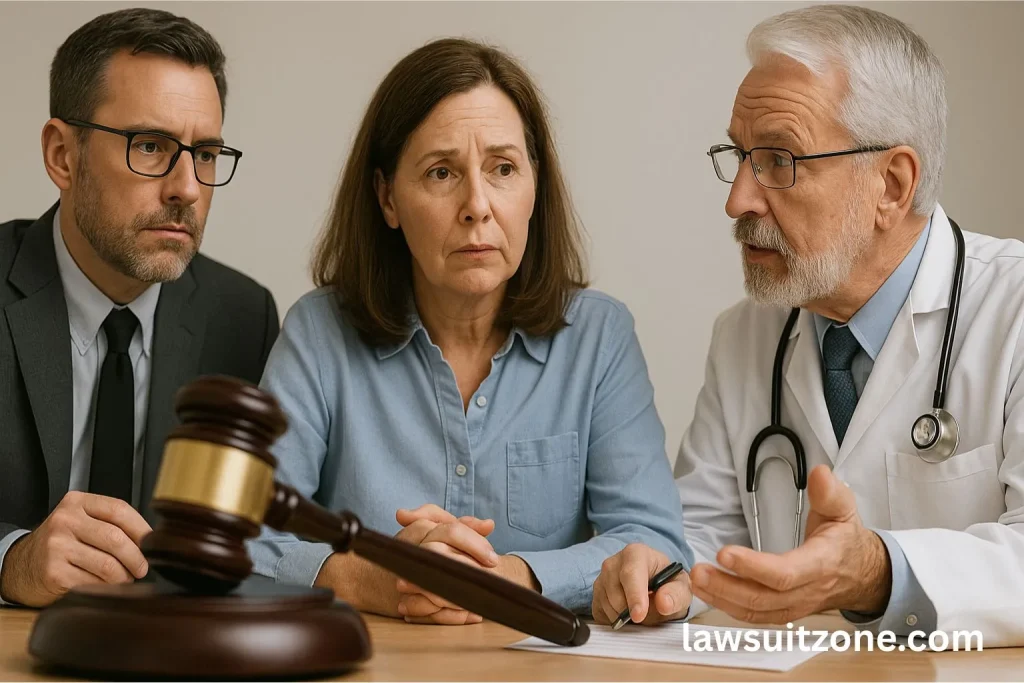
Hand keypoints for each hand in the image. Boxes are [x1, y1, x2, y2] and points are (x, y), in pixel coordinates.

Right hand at [0, 491, 150, 606]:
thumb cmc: (61, 543)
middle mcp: (65, 521)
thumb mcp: (81, 522)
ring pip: (108, 565)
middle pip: (116, 539)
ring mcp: (57, 547)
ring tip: (124, 579)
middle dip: (136, 558)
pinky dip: (106, 588)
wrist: (21, 566)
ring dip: (123, 577)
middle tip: (142, 568)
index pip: (119, 510)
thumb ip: (109, 523)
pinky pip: (93, 583)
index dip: (142, 528)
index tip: (153, 543)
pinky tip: (105, 587)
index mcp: (77, 502)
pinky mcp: (54, 573)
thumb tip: (150, 540)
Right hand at [311, 504, 497, 619]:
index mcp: (423, 530)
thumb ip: (461, 525)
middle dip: (474, 570)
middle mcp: (414, 551)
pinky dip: (454, 616)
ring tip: (484, 600)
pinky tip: (471, 615)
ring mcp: (409, 578)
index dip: (476, 544)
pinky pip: (434, 612)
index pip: (453, 531)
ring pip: (442, 587)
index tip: (492, 558)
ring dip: (466, 596)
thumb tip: (489, 524)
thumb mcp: (432, 529)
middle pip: (449, 558)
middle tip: (491, 577)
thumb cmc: (406, 549)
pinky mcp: (406, 602)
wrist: (366, 576)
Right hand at [592, 543, 691, 626]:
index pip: (630, 574)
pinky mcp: (595, 594)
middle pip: (616, 594)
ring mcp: (601, 578)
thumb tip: (664, 603)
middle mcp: (613, 563)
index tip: (639, 616)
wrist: (655, 584)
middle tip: (650, 614)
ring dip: (625, 617)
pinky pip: (601, 614)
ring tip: (640, 610)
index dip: (634, 596)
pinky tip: (628, 612)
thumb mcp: (680, 588)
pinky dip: (615, 620)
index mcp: (636, 553)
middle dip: (633, 612)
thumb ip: (676, 595)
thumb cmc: (667, 583)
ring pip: (608, 606)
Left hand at [690, 464, 891, 623]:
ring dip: (722, 599)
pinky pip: (755, 616)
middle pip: (763, 598)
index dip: (753, 567)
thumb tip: (820, 473)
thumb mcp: (844, 510)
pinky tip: (708, 593)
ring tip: (695, 581)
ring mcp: (795, 606)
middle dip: (727, 586)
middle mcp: (806, 591)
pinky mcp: (784, 612)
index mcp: (820, 564)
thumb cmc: (846, 540)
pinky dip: (729, 608)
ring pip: (755, 611)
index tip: (724, 553)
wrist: (862, 574)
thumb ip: (830, 493)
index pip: (785, 573)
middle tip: (698, 570)